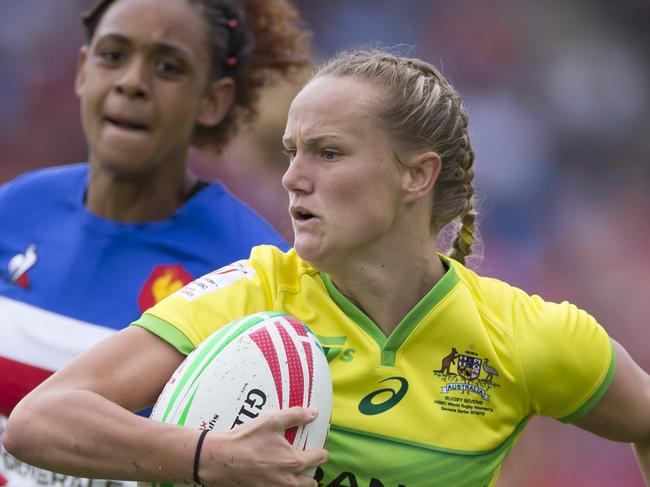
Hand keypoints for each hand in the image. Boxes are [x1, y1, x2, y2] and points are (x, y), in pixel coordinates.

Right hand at [198, 407, 327, 486]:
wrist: (221, 459)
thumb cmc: (246, 439)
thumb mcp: (272, 421)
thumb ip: (296, 415)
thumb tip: (313, 413)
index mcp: (294, 462)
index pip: (319, 459)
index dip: (321, 452)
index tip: (319, 449)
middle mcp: (288, 481)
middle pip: (311, 482)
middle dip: (311, 472)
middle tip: (305, 462)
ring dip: (299, 482)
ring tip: (292, 472)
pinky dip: (282, 485)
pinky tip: (275, 476)